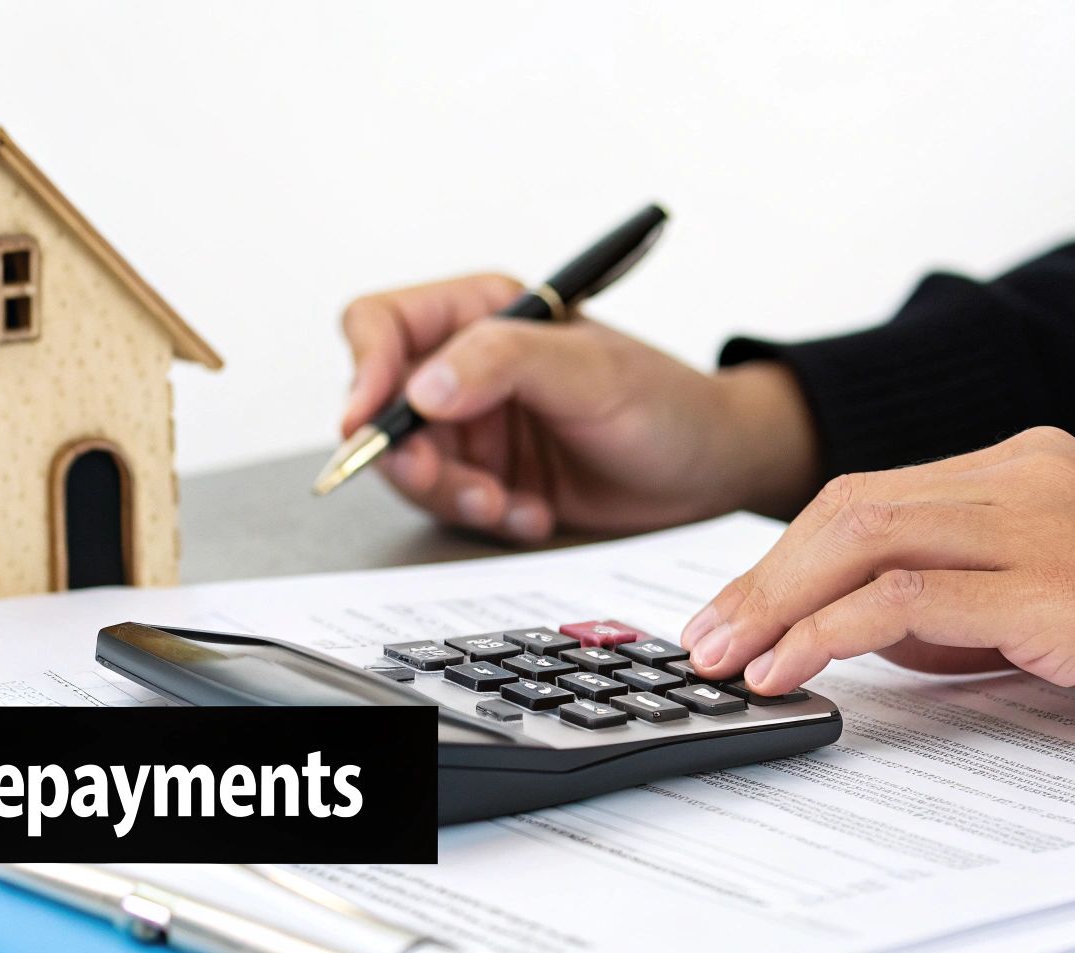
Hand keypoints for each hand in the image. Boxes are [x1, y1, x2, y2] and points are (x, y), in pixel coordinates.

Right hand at [338, 274, 818, 540]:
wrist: (711, 469)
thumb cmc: (667, 401)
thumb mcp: (590, 372)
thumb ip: (503, 364)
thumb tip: (421, 386)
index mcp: (480, 312)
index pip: (380, 325)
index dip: (363, 371)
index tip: (369, 423)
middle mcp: (464, 365)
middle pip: (382, 408)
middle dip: (414, 457)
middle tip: (466, 488)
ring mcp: (473, 424)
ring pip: (410, 466)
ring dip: (452, 495)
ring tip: (509, 504)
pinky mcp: (488, 475)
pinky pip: (448, 504)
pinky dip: (484, 517)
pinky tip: (533, 514)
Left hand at [679, 427, 1074, 757]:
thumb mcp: (1058, 607)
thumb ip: (965, 607)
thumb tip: (867, 636)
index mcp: (1022, 470)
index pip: (870, 498)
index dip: (787, 556)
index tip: (737, 613)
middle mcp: (1024, 479)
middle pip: (848, 506)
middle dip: (760, 578)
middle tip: (703, 640)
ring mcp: (1043, 525)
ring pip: (864, 536)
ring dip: (775, 602)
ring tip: (724, 660)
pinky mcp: (1062, 589)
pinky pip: (910, 598)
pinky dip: (831, 630)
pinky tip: (791, 669)